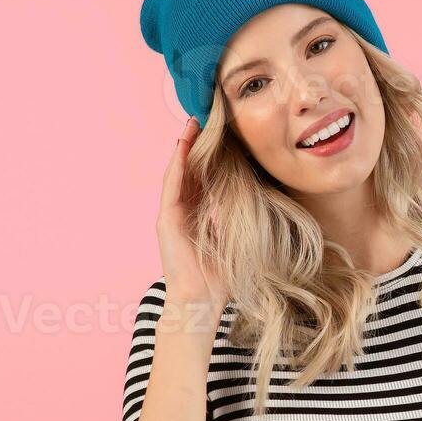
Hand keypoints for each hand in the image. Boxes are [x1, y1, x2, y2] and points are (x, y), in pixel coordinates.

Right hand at [155, 117, 226, 315]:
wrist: (200, 303)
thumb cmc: (219, 278)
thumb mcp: (234, 240)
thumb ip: (237, 220)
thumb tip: (255, 200)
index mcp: (197, 215)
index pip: (201, 178)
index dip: (207, 155)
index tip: (217, 134)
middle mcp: (181, 211)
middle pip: (187, 169)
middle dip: (194, 144)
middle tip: (203, 117)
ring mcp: (171, 214)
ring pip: (177, 172)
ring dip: (183, 147)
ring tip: (192, 124)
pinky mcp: (166, 220)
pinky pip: (171, 185)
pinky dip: (177, 164)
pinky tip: (182, 146)